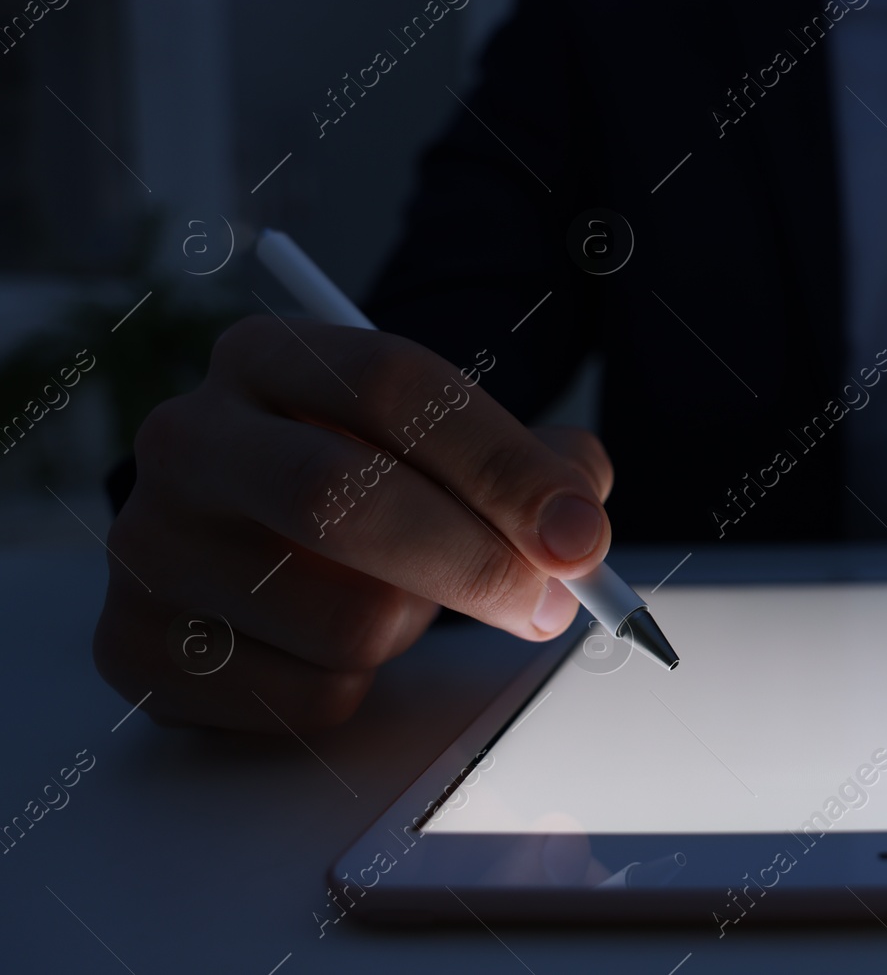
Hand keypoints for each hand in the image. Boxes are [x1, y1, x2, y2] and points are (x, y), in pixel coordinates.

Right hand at [95, 316, 613, 730]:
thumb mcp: (448, 444)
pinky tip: (327, 643)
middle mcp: (189, 438)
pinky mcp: (138, 648)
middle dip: (477, 563)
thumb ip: (536, 465)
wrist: (241, 543)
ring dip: (409, 629)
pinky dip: (355, 686)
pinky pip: (308, 697)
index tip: (580, 535)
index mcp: (267, 357)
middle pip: (344, 498)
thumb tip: (578, 522)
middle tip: (553, 604)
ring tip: (392, 598)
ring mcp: (149, 544)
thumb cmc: (366, 481)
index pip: (393, 387)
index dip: (502, 465)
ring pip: (343, 619)